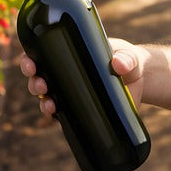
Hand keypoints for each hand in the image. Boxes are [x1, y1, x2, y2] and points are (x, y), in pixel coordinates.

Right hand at [18, 39, 146, 118]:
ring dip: (43, 102)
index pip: (42, 54)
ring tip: (50, 104)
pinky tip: (55, 117)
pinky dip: (55, 116)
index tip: (29, 63)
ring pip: (47, 97)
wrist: (141, 81)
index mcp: (70, 54)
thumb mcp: (128, 56)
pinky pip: (61, 114)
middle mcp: (66, 73)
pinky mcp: (80, 108)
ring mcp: (72, 92)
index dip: (29, 59)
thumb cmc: (129, 60)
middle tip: (41, 85)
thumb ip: (126, 58)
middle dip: (34, 82)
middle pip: (39, 77)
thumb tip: (118, 65)